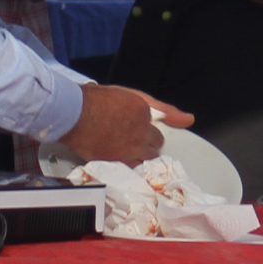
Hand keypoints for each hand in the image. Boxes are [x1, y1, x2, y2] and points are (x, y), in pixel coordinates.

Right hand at [70, 83, 188, 164]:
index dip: (147, 130)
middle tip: (130, 137)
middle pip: (154, 147)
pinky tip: (118, 156)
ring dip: (139, 154)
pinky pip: (130, 167)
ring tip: (124, 147)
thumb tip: (190, 119)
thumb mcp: (133, 96)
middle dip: (146, 143)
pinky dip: (126, 163)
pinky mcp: (115, 161)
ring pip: (145, 159)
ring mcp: (128, 150)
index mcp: (146, 114)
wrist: (72, 113)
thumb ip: (164, 109)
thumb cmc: (97, 100)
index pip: (158, 132)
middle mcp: (140, 134)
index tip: (135, 127)